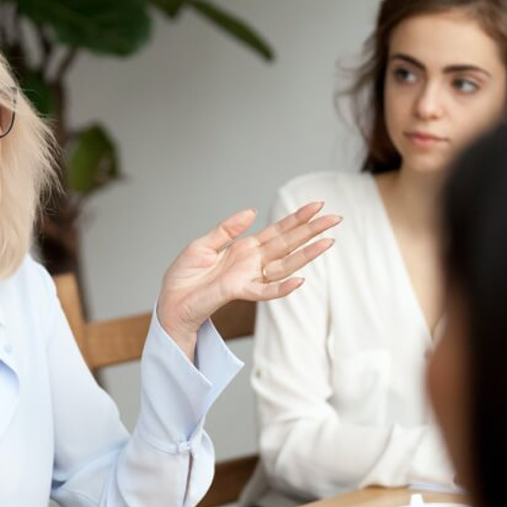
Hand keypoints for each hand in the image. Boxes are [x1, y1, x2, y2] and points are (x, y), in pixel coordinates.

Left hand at [156, 202, 340, 355]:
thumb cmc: (184, 276)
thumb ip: (226, 229)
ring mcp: (248, 277)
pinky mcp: (238, 292)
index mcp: (245, 248)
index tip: (317, 205)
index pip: (277, 231)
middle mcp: (252, 262)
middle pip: (288, 244)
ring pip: (284, 265)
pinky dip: (282, 287)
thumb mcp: (203, 245)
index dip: (297, 218)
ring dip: (306, 255)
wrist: (171, 301)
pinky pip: (265, 291)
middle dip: (311, 231)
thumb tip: (251, 211)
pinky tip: (300, 280)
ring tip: (328, 242)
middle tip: (335, 218)